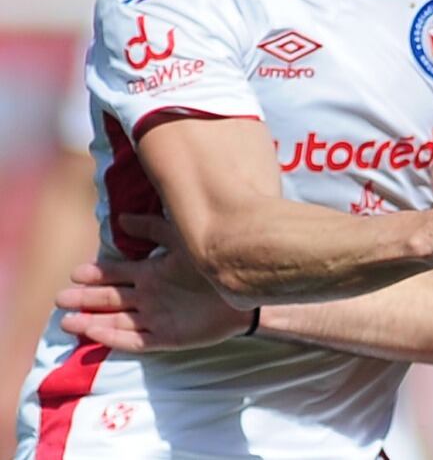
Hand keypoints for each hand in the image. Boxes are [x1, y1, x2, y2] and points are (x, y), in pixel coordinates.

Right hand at [57, 214, 252, 351]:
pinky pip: (137, 339)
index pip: (117, 275)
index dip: (96, 274)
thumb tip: (122, 218)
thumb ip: (155, 229)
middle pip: (111, 299)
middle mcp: (150, 297)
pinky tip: (97, 333)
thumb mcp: (184, 240)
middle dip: (85, 299)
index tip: (75, 273)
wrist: (248, 287)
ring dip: (93, 321)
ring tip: (68, 321)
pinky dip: (116, 337)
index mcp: (153, 274)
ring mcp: (158, 317)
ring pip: (117, 321)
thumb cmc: (217, 262)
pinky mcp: (168, 336)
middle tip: (61, 300)